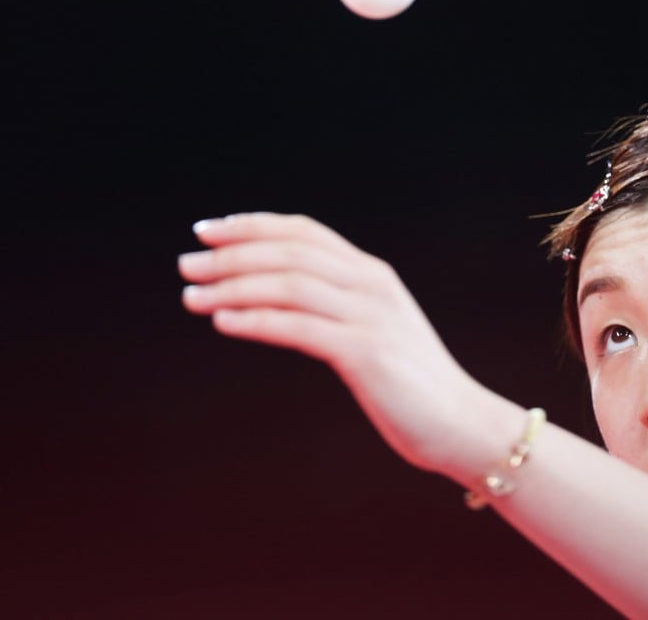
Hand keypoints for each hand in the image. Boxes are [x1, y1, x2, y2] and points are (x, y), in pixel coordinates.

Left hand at [178, 212, 481, 471]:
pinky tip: (223, 322)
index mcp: (372, 274)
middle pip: (290, 252)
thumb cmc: (411, 383)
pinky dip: (256, 319)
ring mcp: (371, 317)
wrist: (461, 422)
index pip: (304, 232)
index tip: (209, 230)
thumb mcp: (375, 331)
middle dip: (232, 253)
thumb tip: (278, 302)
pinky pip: (300, 327)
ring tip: (192, 295)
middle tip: (186, 265)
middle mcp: (371, 286)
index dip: (253, 225)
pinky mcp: (366, 353)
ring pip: (290, 284)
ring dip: (233, 285)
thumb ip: (337, 309)